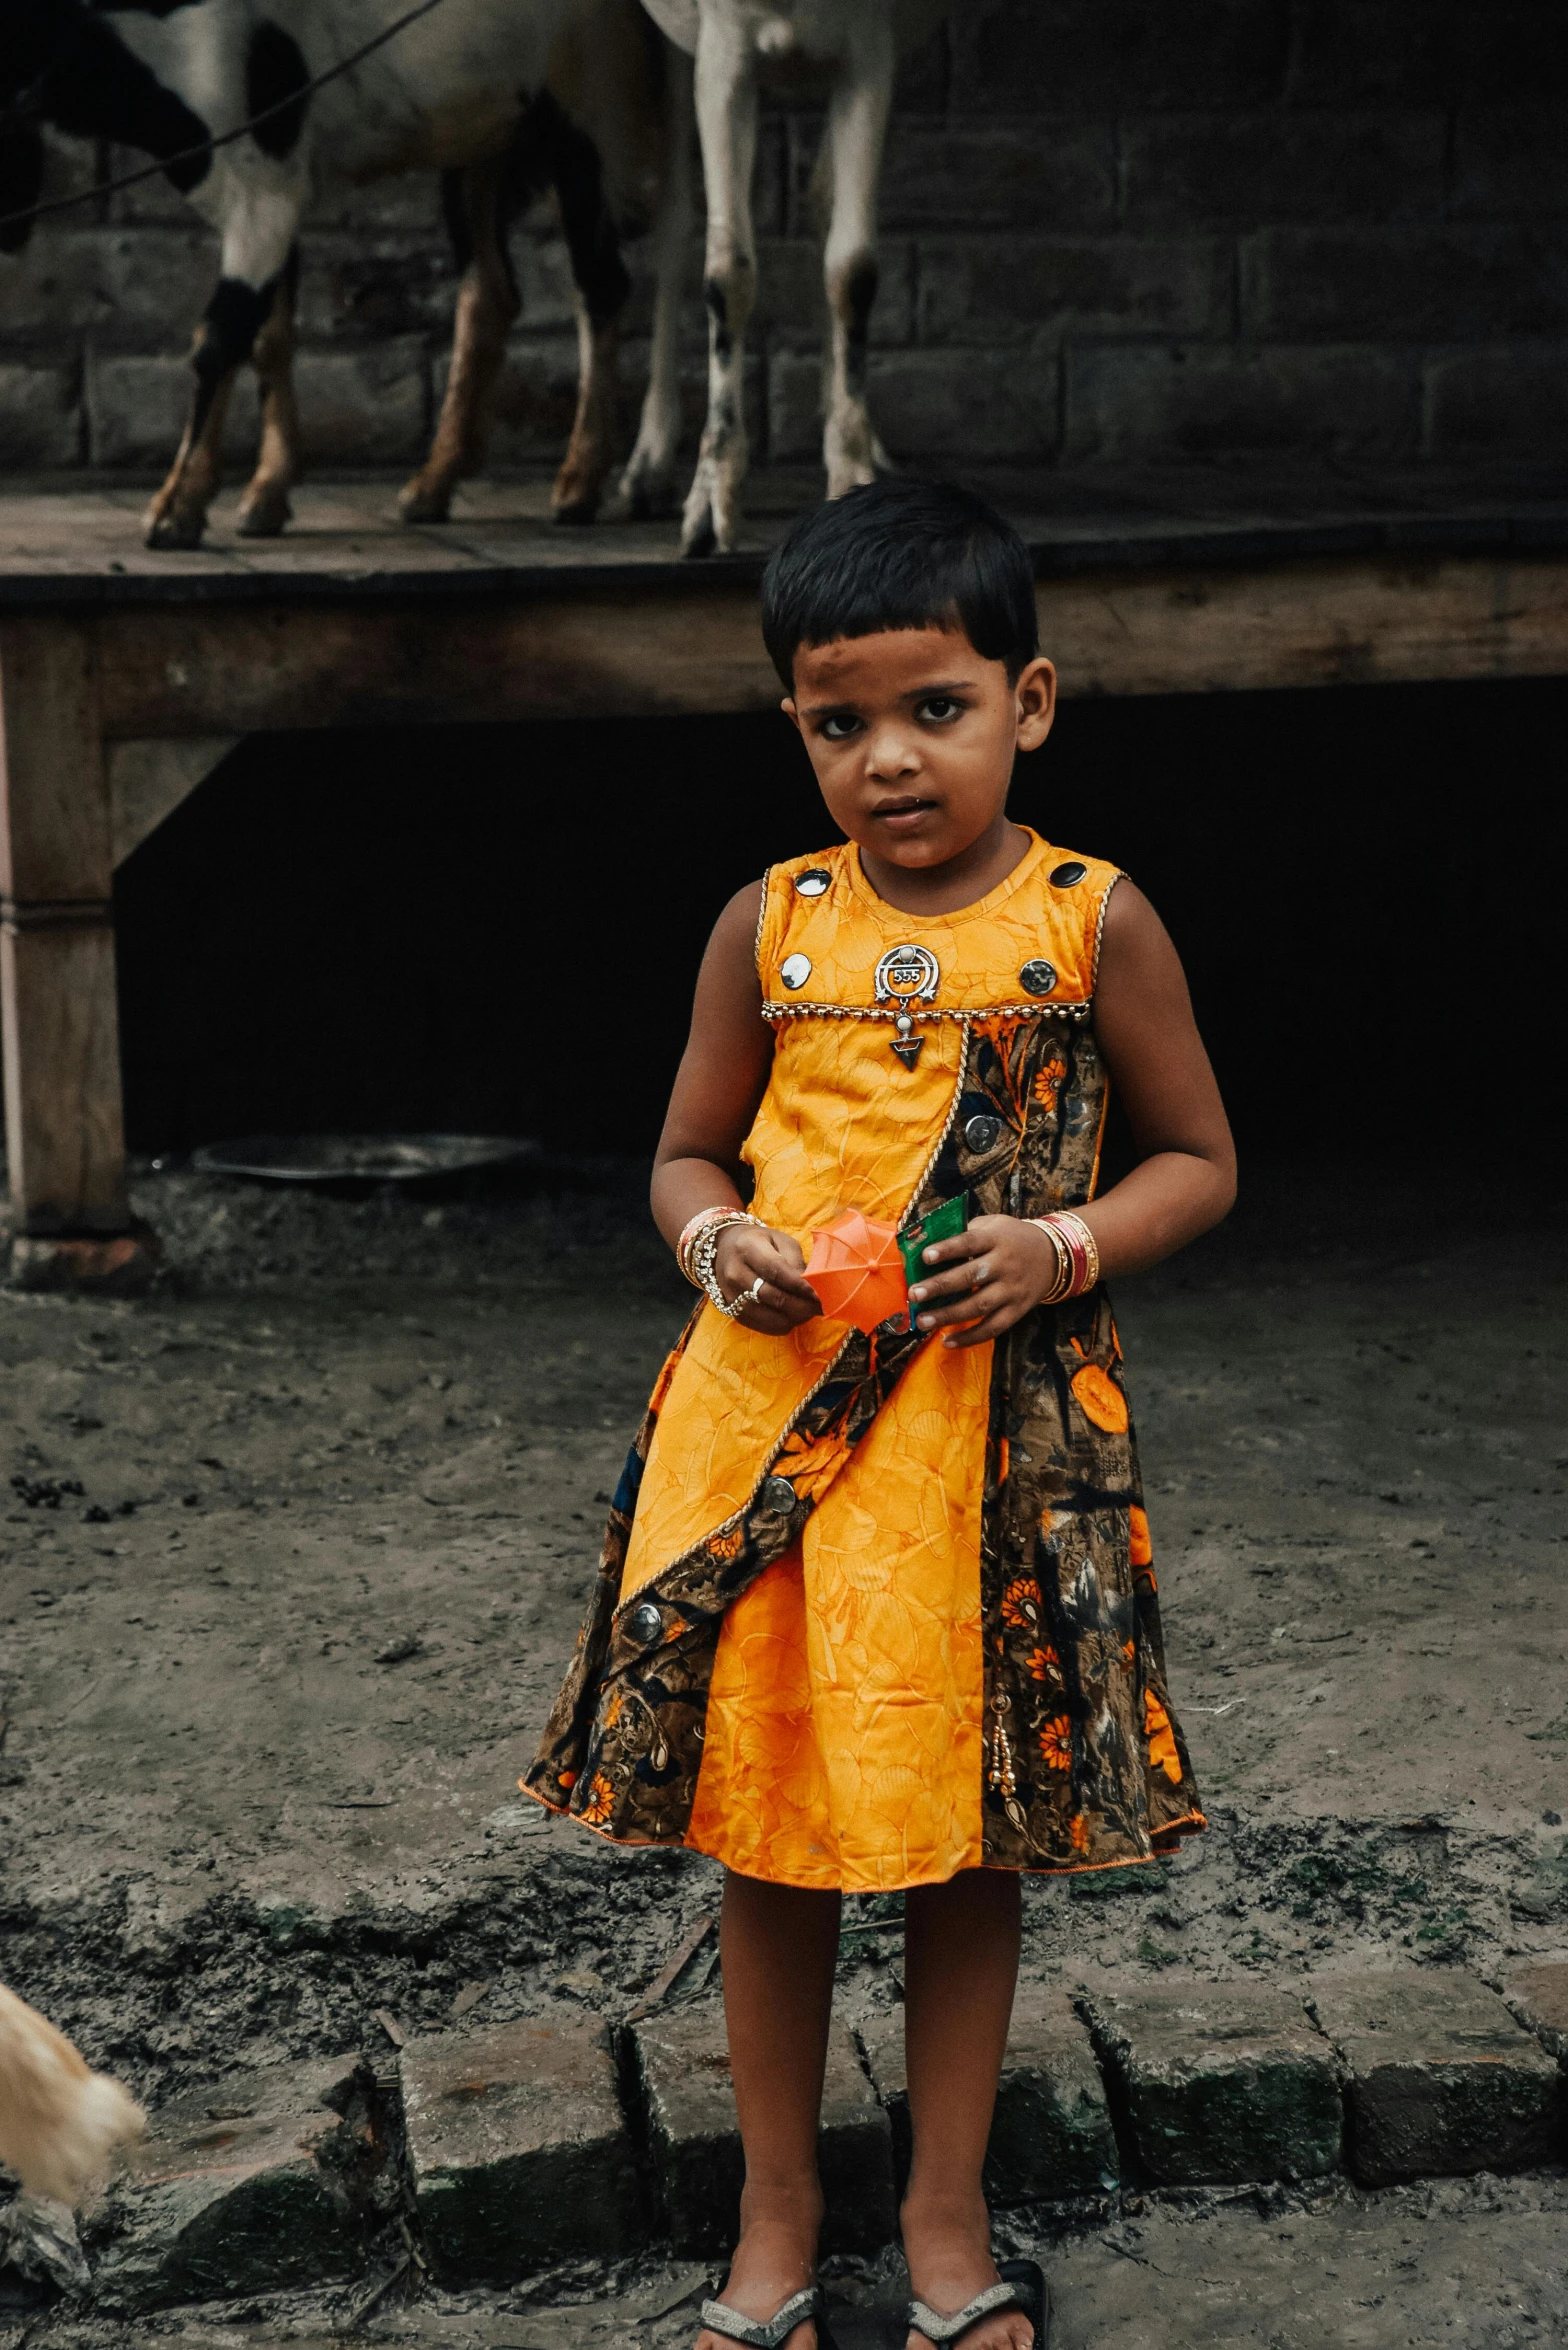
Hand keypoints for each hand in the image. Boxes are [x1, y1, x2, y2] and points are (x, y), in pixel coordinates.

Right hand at [712, 1222, 822, 1333]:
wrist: (724, 1249)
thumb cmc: (759, 1242)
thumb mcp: (779, 1240)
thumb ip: (796, 1261)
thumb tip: (813, 1286)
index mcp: (747, 1248)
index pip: (777, 1271)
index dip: (801, 1285)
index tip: (822, 1294)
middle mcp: (735, 1273)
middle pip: (774, 1297)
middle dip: (804, 1306)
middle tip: (823, 1307)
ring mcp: (731, 1296)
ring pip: (771, 1317)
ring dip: (796, 1318)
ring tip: (811, 1311)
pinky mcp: (733, 1313)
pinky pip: (764, 1326)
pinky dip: (784, 1324)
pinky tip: (794, 1315)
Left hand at [907, 1214, 1059, 1348]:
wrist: (1054, 1255)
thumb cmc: (1011, 1238)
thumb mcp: (993, 1225)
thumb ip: (966, 1232)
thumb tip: (925, 1243)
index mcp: (996, 1239)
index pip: (970, 1243)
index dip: (948, 1249)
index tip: (925, 1256)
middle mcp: (1004, 1264)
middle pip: (971, 1277)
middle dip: (941, 1286)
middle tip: (915, 1294)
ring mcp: (1012, 1290)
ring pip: (979, 1306)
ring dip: (949, 1316)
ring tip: (923, 1321)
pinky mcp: (1017, 1310)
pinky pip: (993, 1328)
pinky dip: (970, 1338)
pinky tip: (946, 1342)